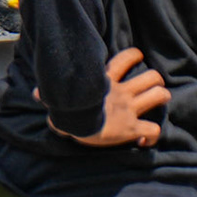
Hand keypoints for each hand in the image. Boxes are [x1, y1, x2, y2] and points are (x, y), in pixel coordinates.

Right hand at [43, 47, 168, 147]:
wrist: (74, 123)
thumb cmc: (64, 110)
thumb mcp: (56, 97)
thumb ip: (49, 93)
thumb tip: (34, 93)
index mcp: (105, 82)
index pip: (124, 58)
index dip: (133, 56)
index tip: (136, 59)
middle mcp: (122, 93)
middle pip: (151, 76)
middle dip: (156, 80)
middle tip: (153, 86)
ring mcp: (130, 109)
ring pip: (159, 95)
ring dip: (162, 98)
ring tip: (159, 102)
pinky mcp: (132, 128)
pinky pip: (153, 129)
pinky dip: (153, 135)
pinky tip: (145, 140)